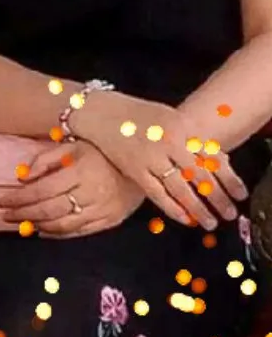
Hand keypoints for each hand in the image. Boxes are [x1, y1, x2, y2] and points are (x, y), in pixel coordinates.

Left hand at [0, 140, 144, 237]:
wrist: (141, 162)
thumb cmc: (102, 151)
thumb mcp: (73, 145)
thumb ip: (47, 159)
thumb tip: (23, 177)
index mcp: (81, 170)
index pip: (42, 189)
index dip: (19, 198)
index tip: (3, 201)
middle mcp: (91, 192)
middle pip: (49, 210)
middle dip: (23, 214)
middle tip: (6, 215)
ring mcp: (102, 209)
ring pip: (63, 224)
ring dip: (38, 226)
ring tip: (22, 224)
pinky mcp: (110, 220)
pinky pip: (79, 232)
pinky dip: (58, 234)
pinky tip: (44, 231)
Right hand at [73, 91, 247, 229]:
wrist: (101, 113)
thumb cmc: (137, 114)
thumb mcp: (169, 117)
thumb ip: (190, 136)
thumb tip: (213, 159)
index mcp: (180, 126)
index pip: (208, 156)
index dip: (224, 177)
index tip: (235, 192)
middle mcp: (168, 142)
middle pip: (199, 175)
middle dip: (216, 197)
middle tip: (227, 213)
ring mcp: (151, 158)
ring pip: (180, 188)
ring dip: (197, 208)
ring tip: (209, 222)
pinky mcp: (135, 171)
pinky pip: (157, 194)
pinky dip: (172, 208)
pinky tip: (184, 218)